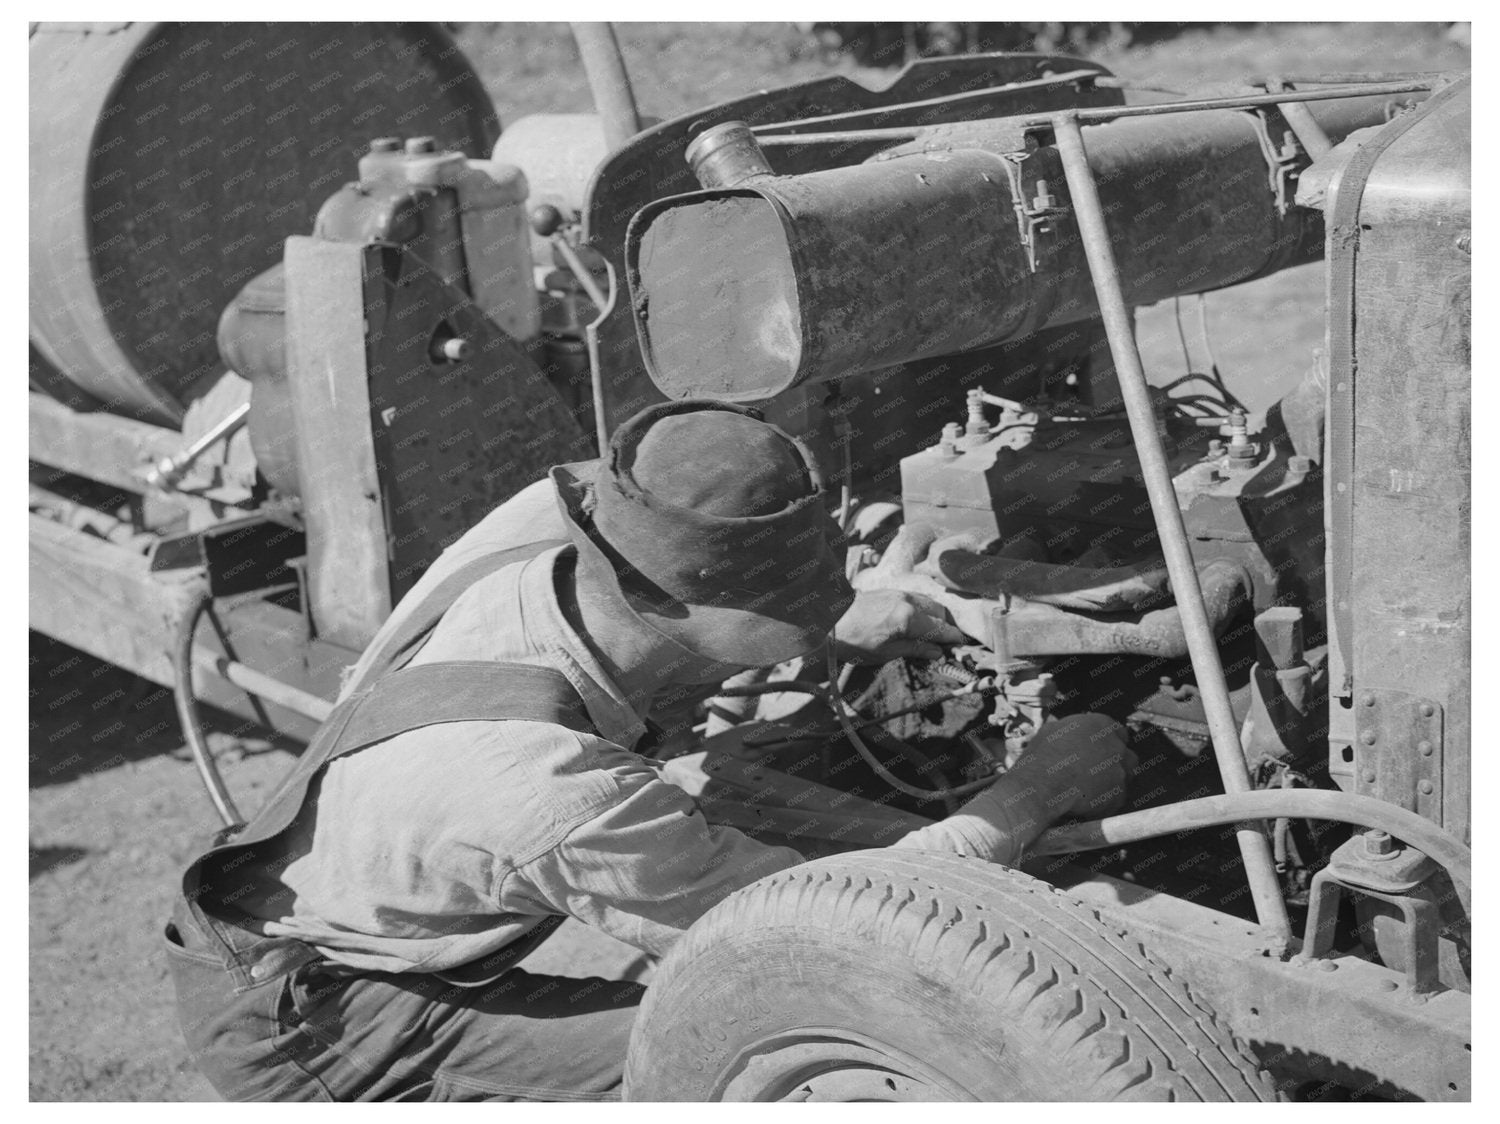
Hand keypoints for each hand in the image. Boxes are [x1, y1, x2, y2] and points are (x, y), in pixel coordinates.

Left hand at [831, 589, 967, 663]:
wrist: (829, 619)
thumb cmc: (854, 640)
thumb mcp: (886, 652)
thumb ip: (915, 649)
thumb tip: (937, 652)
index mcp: (909, 618)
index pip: (941, 628)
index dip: (953, 638)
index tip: (961, 646)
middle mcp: (909, 601)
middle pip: (940, 611)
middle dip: (946, 626)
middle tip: (946, 643)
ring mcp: (900, 593)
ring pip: (929, 602)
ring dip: (935, 616)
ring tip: (932, 634)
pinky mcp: (891, 591)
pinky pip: (917, 599)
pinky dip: (923, 610)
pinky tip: (918, 622)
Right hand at [1010, 713, 1136, 819]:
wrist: (1042, 786)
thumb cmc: (1043, 757)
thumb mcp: (1052, 731)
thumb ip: (1072, 731)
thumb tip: (1070, 735)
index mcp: (1102, 726)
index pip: (1118, 732)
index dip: (1108, 742)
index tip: (1100, 750)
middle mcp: (1117, 747)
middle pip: (1126, 755)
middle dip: (1115, 762)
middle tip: (1096, 770)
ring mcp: (1121, 773)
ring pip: (1125, 777)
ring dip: (1113, 781)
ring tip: (1091, 788)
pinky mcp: (1118, 797)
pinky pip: (1116, 799)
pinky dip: (1105, 802)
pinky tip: (1087, 802)